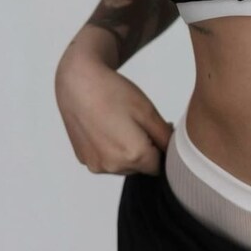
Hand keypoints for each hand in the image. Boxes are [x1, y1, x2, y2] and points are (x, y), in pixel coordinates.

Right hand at [54, 47, 172, 175]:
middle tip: (138, 122)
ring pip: (123, 165)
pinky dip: (110, 149)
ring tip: (120, 122)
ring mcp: (96, 165)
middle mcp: (112, 166)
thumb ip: (165, 136)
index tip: (157, 130)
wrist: (78, 83)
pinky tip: (107, 127)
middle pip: (140, 167)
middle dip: (145, 149)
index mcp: (133, 155)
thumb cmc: (113, 93)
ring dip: (127, 151)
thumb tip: (172, 151)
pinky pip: (106, 160)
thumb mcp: (148, 111)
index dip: (161, 148)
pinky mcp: (84, 159)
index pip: (159, 165)